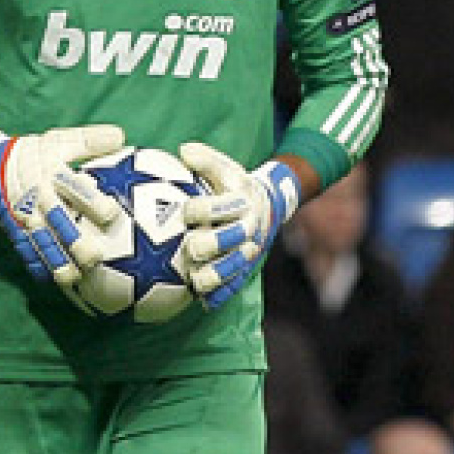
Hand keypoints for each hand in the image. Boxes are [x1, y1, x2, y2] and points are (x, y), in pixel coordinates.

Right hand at [0, 115, 123, 283]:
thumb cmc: (34, 151)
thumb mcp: (59, 140)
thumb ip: (90, 140)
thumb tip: (121, 136)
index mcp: (52, 174)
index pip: (74, 187)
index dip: (91, 200)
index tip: (111, 214)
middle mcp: (39, 197)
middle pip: (58, 221)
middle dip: (74, 241)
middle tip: (94, 258)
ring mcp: (24, 215)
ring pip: (41, 240)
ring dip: (55, 260)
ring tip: (72, 279)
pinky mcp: (13, 227)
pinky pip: (24, 248)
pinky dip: (34, 264)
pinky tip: (47, 280)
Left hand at [177, 143, 299, 307]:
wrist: (268, 205)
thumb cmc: (235, 184)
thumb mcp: (226, 167)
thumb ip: (206, 159)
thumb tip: (184, 149)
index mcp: (244, 200)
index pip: (227, 204)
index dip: (207, 207)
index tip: (187, 210)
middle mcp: (250, 226)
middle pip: (235, 237)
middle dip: (215, 243)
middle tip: (192, 247)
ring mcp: (250, 249)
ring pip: (237, 265)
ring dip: (218, 274)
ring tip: (197, 281)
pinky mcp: (247, 267)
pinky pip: (237, 283)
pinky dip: (222, 294)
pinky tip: (204, 303)